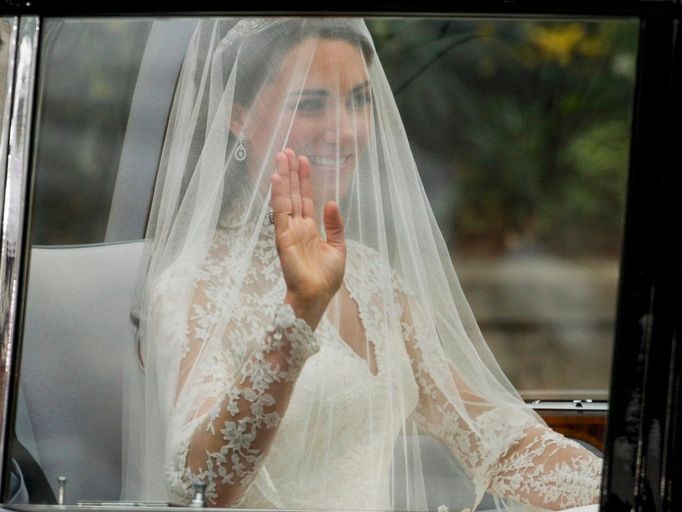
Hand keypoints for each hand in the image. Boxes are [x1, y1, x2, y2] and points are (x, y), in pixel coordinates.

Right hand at [271, 148, 345, 329]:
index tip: (303, 160)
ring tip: (281, 156)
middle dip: (291, 172)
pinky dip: (278, 195)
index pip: (306, 198)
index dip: (305, 179)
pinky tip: (276, 178)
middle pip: (294, 193)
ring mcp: (289, 230)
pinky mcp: (283, 237)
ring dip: (283, 177)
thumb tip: (331, 202)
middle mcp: (298, 226)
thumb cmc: (326, 278)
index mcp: (310, 229)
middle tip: (288, 150)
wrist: (317, 297)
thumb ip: (335, 225)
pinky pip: (280, 212)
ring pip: (286, 198)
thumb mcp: (338, 248)